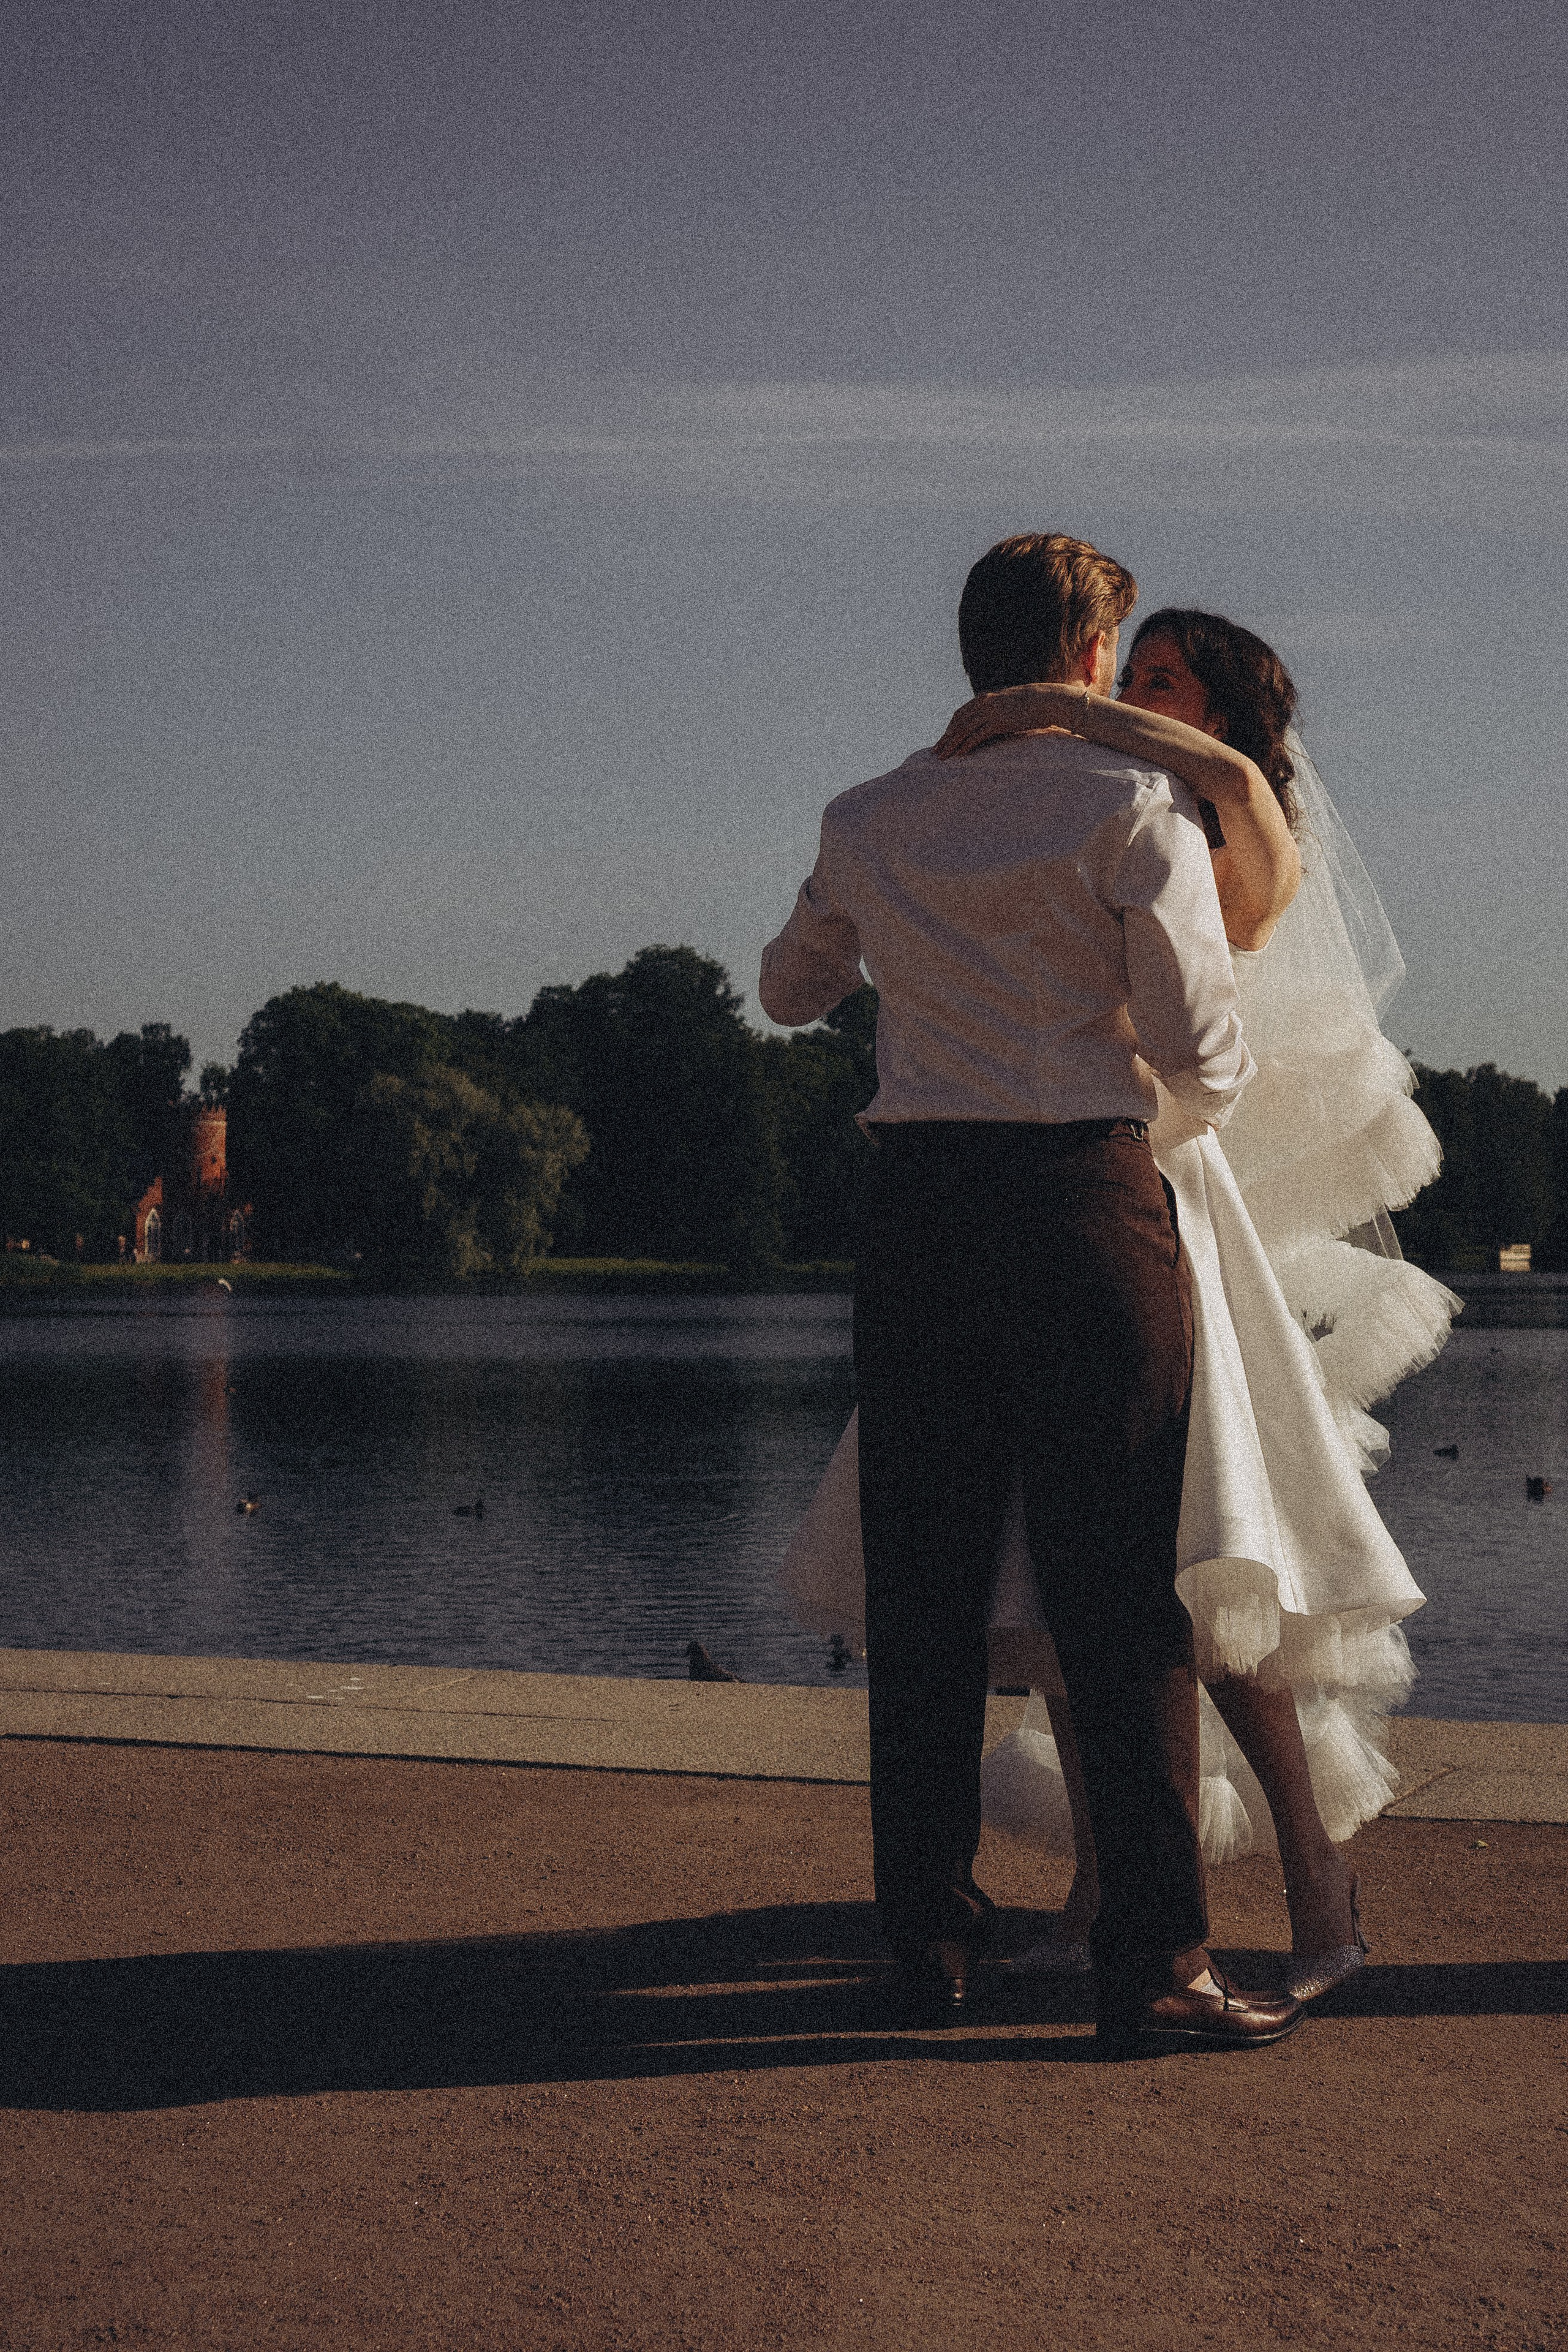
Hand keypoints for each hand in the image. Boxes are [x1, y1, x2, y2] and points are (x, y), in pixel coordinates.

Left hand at [933, 683, 1079, 760]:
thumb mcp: (1011, 704)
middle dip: (946, 738)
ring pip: (963, 730)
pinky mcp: (998, 722)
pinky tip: (959, 756)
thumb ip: (998, 711)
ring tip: (943, 757)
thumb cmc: (1034, 704)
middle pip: (957, 722)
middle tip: (936, 752)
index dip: (950, 728)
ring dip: (951, 745)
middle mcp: (984, 703)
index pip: (960, 714)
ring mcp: (990, 712)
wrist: (1049, 700)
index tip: (943, 739)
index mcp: (985, 698)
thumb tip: (993, 722)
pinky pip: (977, 736)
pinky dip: (965, 746)